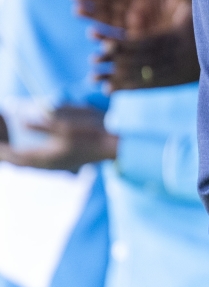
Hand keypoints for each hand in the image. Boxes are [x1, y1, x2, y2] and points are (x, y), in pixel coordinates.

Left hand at [0, 106, 117, 170]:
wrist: (119, 143)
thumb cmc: (94, 131)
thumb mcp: (67, 122)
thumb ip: (43, 123)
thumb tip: (23, 121)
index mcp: (46, 156)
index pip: (14, 156)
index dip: (1, 149)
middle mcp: (49, 164)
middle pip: (20, 162)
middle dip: (7, 153)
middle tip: (1, 141)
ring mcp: (59, 165)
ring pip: (30, 163)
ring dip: (18, 155)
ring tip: (11, 145)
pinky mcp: (67, 162)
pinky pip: (40, 162)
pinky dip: (30, 155)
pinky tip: (32, 146)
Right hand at [74, 0, 191, 38]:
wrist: (202, 34)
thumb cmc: (195, 9)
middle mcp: (138, 11)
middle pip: (111, 5)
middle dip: (93, 0)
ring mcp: (136, 27)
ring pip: (111, 20)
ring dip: (93, 16)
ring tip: (77, 10)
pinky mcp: (138, 42)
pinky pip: (119, 38)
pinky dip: (105, 36)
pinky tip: (92, 33)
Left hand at [92, 25, 200, 91]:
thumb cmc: (206, 23)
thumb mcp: (195, 3)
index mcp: (177, 37)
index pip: (146, 42)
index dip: (125, 44)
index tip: (105, 44)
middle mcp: (174, 56)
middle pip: (141, 60)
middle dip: (117, 61)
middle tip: (93, 60)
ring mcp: (174, 70)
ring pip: (141, 76)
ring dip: (116, 78)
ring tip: (92, 79)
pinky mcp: (172, 81)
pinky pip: (146, 85)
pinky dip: (126, 88)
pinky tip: (108, 89)